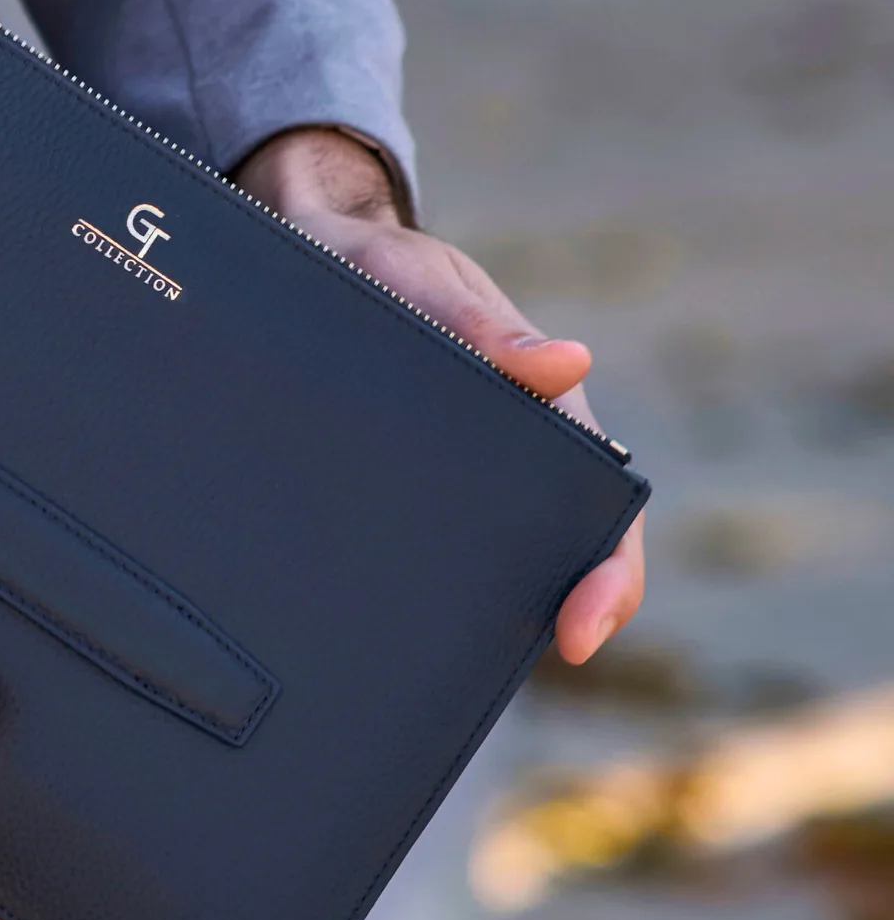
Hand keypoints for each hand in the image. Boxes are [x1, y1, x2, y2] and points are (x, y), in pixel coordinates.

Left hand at [232, 128, 644, 662]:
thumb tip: (564, 363)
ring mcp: (450, 477)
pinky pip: (410, 546)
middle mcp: (508, 456)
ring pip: (483, 563)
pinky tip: (366, 624)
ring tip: (429, 666)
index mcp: (543, 412)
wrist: (313, 252)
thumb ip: (480, 324)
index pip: (602, 509)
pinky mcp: (388, 485)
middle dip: (548, 615)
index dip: (606, 576)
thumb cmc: (386, 266)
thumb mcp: (426, 283)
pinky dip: (409, 586)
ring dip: (475, 612)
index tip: (580, 630)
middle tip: (504, 668)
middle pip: (552, 553)